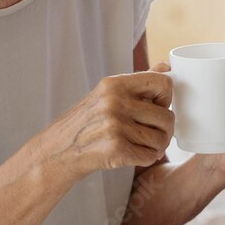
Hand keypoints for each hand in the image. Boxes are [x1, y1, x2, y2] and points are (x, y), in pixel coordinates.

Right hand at [36, 72, 173, 178]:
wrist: (58, 151)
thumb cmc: (87, 122)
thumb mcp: (108, 94)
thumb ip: (139, 81)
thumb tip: (166, 66)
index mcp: (115, 84)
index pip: (163, 83)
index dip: (167, 98)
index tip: (158, 107)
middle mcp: (115, 102)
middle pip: (167, 117)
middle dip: (164, 130)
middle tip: (154, 134)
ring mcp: (115, 126)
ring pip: (161, 139)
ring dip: (156, 146)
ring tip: (142, 144)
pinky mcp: (116, 149)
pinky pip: (150, 156)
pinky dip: (146, 158)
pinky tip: (134, 154)